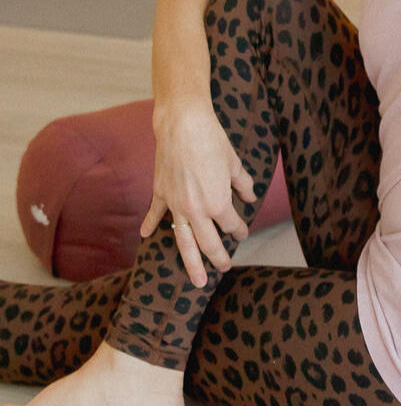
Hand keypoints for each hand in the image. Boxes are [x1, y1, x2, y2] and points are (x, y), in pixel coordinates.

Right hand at [141, 104, 255, 287]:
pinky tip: (146, 237)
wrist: (184, 126)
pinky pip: (155, 214)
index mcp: (218, 204)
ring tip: (196, 280)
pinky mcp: (160, 193)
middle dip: (218, 258)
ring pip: (183, 241)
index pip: (232, 225)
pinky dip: (150, 225)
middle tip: (223, 268)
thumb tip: (250, 196)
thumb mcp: (234, 164)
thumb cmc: (213, 142)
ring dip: (190, 262)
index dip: (240, 230)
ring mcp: (175, 204)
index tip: (242, 233)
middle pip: (208, 243)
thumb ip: (243, 184)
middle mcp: (197, 210)